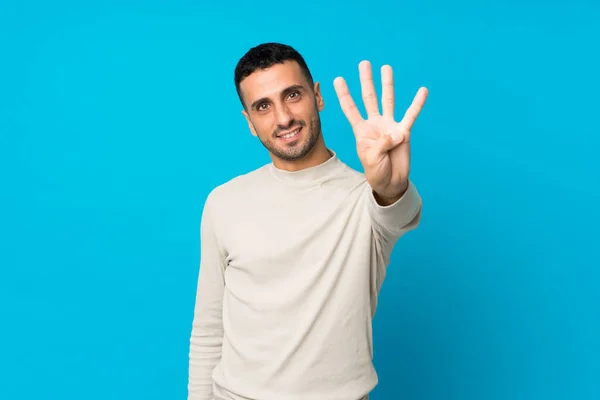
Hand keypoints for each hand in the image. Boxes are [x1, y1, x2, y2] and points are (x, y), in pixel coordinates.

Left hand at [333, 60, 427, 202]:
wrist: (390, 182)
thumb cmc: (376, 171)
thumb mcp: (371, 159)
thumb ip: (381, 145)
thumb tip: (397, 133)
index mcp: (361, 130)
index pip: (350, 109)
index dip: (344, 95)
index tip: (338, 79)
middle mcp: (375, 124)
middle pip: (369, 98)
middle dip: (366, 81)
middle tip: (364, 63)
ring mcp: (390, 126)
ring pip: (388, 100)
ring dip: (387, 84)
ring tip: (386, 67)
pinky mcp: (404, 132)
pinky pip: (411, 115)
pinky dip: (417, 103)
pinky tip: (422, 91)